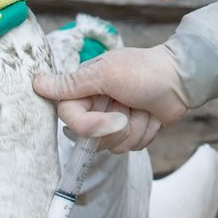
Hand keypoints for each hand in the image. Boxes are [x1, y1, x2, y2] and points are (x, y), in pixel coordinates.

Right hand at [33, 46, 187, 152]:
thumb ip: (71, 84)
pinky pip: (132, 147)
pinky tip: (152, 115)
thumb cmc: (143, 70)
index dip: (91, 126)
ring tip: (143, 106)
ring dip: (135, 127)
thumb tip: (37, 82)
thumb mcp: (104, 74)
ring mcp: (114, 121)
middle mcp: (95, 106)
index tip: (115, 118)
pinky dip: (146, 131)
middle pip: (92, 138)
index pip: (70, 119)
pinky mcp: (131, 131)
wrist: (181, 78)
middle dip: (118, 126)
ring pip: (114, 146)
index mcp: (84, 90)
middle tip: (131, 103)